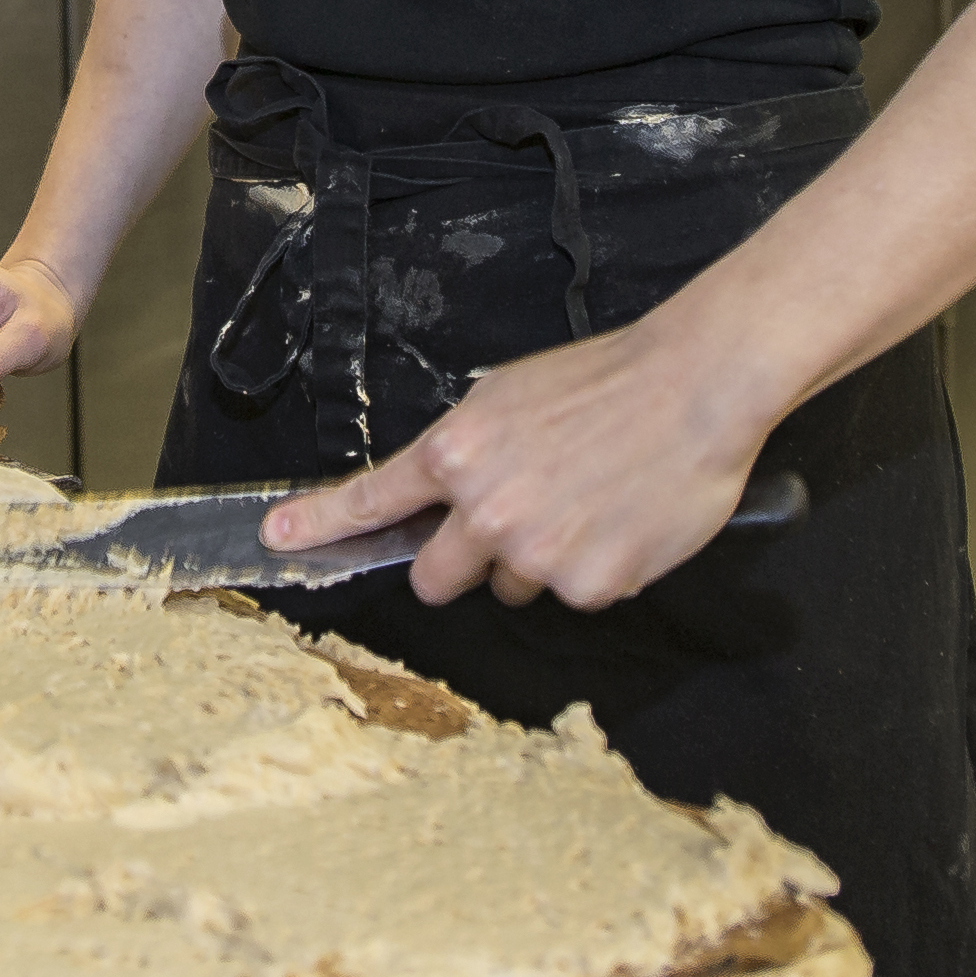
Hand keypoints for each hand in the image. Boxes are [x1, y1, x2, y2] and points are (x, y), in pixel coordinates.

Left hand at [260, 321, 783, 609]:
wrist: (697, 388)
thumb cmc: (608, 382)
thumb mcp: (508, 397)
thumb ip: (463, 453)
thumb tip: (436, 494)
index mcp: (457, 454)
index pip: (370, 499)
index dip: (317, 525)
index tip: (278, 539)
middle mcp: (485, 512)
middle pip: (435, 577)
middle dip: (459, 563)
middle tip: (506, 528)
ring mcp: (536, 555)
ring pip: (511, 587)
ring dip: (535, 561)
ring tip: (588, 501)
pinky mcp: (589, 586)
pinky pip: (572, 595)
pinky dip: (592, 569)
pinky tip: (619, 521)